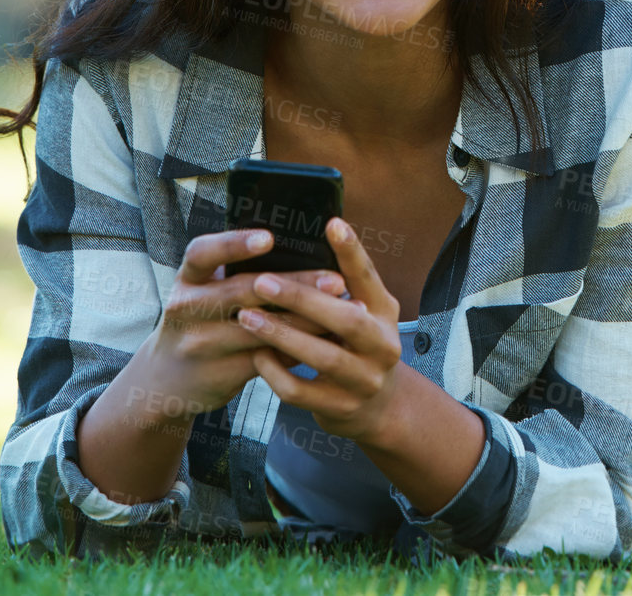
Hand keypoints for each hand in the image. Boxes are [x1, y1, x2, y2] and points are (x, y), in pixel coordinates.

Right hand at [142, 228, 347, 416]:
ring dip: (308, 319)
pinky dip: (301, 346)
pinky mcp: (220, 372)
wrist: (168, 379)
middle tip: (336, 279)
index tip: (269, 238)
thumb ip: (238, 273)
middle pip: (244, 291)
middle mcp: (187, 308)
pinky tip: (329, 338)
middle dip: (295, 285)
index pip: (202, 253)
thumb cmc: (202, 321)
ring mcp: (201, 343)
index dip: (233, 244)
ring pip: (263, 328)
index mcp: (188, 280)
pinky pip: (268, 357)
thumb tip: (306, 248)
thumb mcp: (205, 292)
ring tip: (344, 309)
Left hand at [238, 216, 405, 444]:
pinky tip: (258, 355)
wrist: (379, 408)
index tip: (332, 224)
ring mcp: (365, 380)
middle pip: (346, 320)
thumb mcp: (366, 313)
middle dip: (302, 299)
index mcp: (384, 313)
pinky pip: (300, 391)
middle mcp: (383, 346)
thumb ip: (346, 287)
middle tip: (262, 281)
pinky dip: (275, 373)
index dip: (353, 252)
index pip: (370, 278)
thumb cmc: (360, 346)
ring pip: (322, 357)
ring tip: (247, 317)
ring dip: (281, 335)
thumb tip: (315, 238)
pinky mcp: (341, 408)